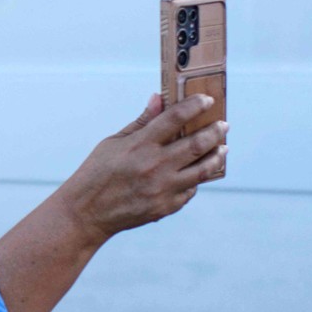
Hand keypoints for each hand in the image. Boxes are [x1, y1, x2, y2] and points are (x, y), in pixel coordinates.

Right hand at [60, 93, 227, 243]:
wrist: (87, 213)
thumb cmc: (97, 173)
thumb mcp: (113, 142)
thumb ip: (140, 122)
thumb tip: (159, 98)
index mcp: (139, 145)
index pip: (175, 118)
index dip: (194, 105)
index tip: (207, 99)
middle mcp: (154, 166)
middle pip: (196, 144)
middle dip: (215, 131)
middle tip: (223, 125)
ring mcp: (162, 189)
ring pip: (202, 169)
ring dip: (217, 156)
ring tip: (223, 148)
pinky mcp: (166, 207)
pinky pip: (190, 190)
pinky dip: (196, 179)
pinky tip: (198, 172)